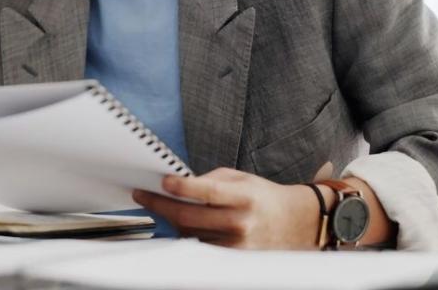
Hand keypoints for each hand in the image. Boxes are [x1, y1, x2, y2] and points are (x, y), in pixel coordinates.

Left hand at [132, 168, 321, 249]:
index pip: (207, 191)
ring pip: (189, 233)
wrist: (295, 223)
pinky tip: (176, 224)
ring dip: (170, 220)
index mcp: (244, 197)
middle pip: (189, 216)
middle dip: (160, 205)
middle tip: (142, 195)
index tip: (162, 181)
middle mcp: (240, 223)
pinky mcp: (232, 259)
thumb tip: (178, 184)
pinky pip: (199, 247)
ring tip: (159, 207)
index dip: (181, 186)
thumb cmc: (263, 197)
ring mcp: (235, 245)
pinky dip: (185, 235)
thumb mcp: (241, 178)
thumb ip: (211, 180)